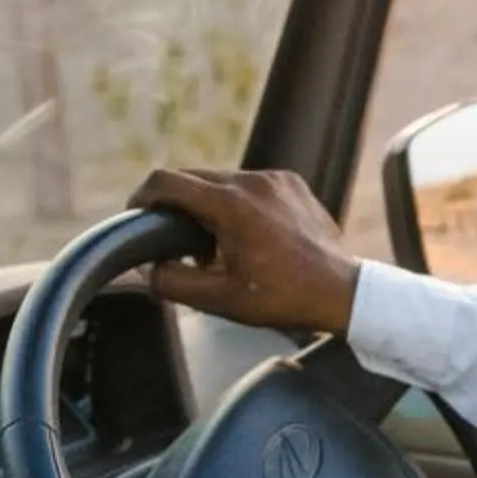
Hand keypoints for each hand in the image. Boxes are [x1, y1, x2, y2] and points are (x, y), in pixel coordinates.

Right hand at [129, 167, 362, 336]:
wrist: (342, 292)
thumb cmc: (283, 298)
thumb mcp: (219, 301)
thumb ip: (173, 282)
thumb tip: (149, 268)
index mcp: (231, 206)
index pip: (167, 182)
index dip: (141, 196)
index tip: (134, 212)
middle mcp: (252, 181)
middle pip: (192, 177)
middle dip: (175, 204)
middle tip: (175, 240)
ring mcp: (275, 178)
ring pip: (221, 179)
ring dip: (208, 204)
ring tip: (215, 244)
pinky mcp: (292, 182)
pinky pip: (250, 183)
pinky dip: (238, 202)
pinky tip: (248, 235)